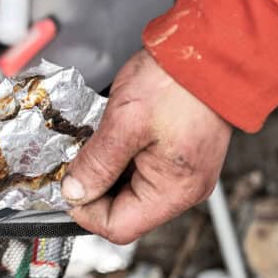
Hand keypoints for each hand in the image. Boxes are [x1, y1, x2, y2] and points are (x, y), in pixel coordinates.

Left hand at [62, 49, 231, 243]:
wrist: (212, 50)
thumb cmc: (178, 81)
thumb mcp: (124, 120)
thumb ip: (97, 163)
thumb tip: (74, 192)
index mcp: (175, 190)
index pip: (118, 227)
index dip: (84, 210)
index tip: (66, 184)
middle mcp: (185, 190)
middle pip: (126, 211)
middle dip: (96, 187)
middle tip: (76, 158)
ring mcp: (186, 174)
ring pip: (132, 191)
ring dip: (108, 170)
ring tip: (97, 140)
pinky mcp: (183, 158)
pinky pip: (145, 171)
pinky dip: (124, 158)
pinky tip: (115, 135)